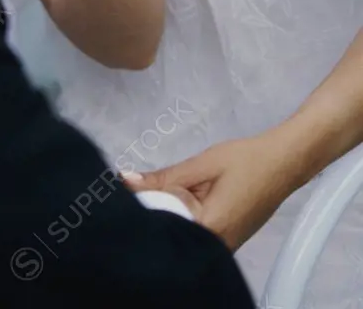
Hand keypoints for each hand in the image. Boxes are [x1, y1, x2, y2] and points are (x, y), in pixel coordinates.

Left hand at [125, 132, 296, 249]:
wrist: (285, 161)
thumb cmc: (245, 161)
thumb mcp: (201, 165)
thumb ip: (163, 178)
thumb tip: (125, 181)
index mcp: (209, 231)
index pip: (162, 226)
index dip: (143, 206)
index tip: (124, 191)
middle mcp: (217, 248)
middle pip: (171, 233)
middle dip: (156, 209)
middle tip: (145, 185)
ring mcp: (224, 247)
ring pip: (183, 232)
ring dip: (171, 210)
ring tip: (164, 187)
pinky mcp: (228, 240)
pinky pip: (198, 231)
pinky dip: (187, 213)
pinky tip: (185, 196)